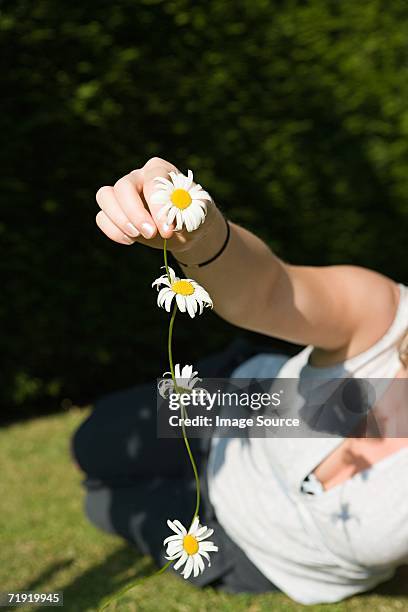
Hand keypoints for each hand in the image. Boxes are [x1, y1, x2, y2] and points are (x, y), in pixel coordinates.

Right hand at [95, 157, 221, 254]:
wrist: (186, 230)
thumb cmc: (194, 216)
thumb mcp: (199, 213)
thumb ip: (187, 211)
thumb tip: (168, 217)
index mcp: (159, 170)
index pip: (152, 181)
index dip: (157, 207)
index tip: (168, 230)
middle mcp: (138, 177)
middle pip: (123, 187)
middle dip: (135, 213)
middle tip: (150, 234)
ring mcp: (123, 193)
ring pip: (105, 197)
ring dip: (119, 220)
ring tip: (138, 237)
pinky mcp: (115, 212)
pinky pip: (101, 217)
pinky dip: (113, 231)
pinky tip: (132, 241)